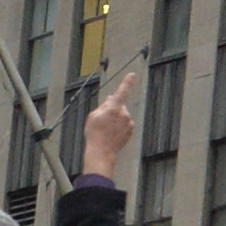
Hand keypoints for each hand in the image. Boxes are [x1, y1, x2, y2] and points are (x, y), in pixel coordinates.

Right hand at [81, 61, 141, 175]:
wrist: (101, 150)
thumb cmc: (94, 133)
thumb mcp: (93, 115)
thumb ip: (104, 105)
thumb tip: (112, 98)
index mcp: (114, 108)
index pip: (121, 92)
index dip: (127, 82)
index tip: (132, 75)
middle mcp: (124, 114)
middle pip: (118, 106)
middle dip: (112, 109)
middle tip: (102, 121)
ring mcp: (128, 122)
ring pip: (122, 115)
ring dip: (115, 119)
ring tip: (106, 129)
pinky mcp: (131, 130)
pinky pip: (125, 124)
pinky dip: (119, 126)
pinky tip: (111, 133)